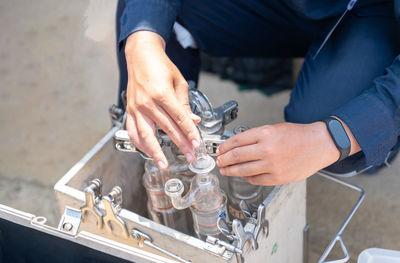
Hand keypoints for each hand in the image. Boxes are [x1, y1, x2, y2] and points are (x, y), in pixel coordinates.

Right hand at [124, 31, 200, 169]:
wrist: (141, 55)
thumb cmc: (160, 66)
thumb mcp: (178, 82)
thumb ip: (184, 105)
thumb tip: (194, 121)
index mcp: (162, 93)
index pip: (179, 119)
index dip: (190, 133)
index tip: (197, 144)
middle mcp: (147, 102)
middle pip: (167, 129)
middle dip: (180, 144)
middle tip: (190, 156)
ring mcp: (136, 107)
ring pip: (146, 135)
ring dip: (156, 152)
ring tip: (163, 164)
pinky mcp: (130, 110)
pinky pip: (132, 131)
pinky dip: (139, 144)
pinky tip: (147, 152)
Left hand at [216, 122, 342, 184]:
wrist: (320, 144)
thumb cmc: (298, 135)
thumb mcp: (274, 128)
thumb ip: (256, 137)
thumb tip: (237, 146)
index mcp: (265, 134)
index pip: (236, 141)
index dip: (224, 146)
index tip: (220, 149)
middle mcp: (267, 149)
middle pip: (236, 156)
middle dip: (224, 159)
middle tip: (219, 161)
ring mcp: (273, 165)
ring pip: (243, 170)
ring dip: (230, 171)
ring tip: (225, 170)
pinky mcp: (279, 177)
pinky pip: (256, 179)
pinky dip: (247, 178)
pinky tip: (243, 176)